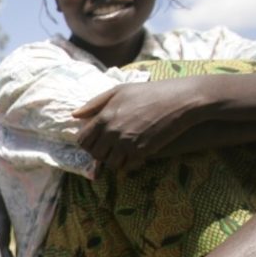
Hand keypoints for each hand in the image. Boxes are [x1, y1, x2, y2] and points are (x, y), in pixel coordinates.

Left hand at [74, 77, 201, 171]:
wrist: (181, 100)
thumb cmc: (150, 92)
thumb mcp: (120, 91)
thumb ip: (95, 104)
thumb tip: (75, 115)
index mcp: (104, 117)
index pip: (83, 140)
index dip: (87, 143)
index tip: (96, 141)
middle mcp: (112, 131)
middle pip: (95, 153)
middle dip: (99, 153)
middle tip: (109, 148)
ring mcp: (127, 143)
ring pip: (109, 162)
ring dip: (113, 160)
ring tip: (121, 152)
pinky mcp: (142, 151)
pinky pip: (126, 165)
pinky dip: (127, 163)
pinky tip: (133, 156)